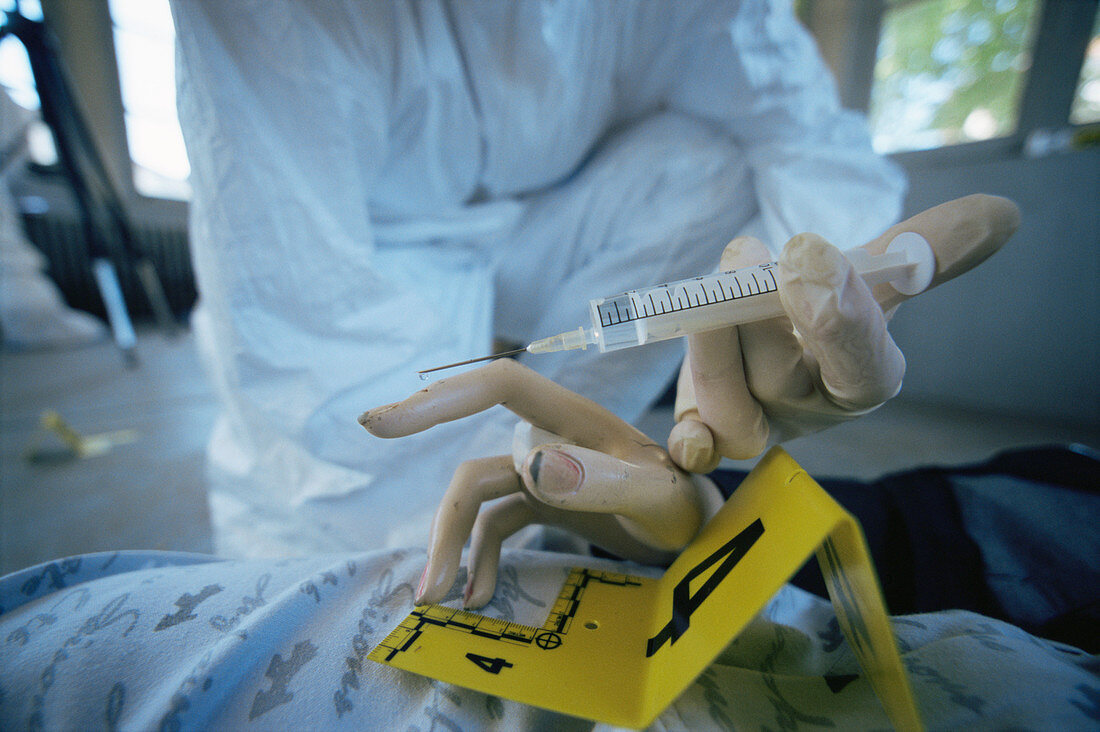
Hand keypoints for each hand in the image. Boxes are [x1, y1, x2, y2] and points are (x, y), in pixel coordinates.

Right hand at [360, 359, 721, 607]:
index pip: (499, 388)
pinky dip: (481, 557)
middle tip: (423, 591)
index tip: (384, 423)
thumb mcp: (659, 497)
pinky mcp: (542, 499)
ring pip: (477, 501)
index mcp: (575, 420)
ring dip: (454, 549)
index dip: (441, 397)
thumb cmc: (686, 504)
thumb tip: (530, 470)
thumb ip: (605, 481)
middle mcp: (549, 439)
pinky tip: (479, 596)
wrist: (697, 524)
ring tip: (440, 604)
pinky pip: (495, 524)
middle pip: (474, 470)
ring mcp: (543, 470)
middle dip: (445, 528)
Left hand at [668, 194, 1019, 472]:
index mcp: (861, 377)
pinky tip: (685, 434)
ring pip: (730, 404)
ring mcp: (755, 424)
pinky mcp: (707, 427)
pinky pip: (697, 448)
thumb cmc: (826, 310)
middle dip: (761, 320)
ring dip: (712, 346)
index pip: (863, 367)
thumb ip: (928, 249)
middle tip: (749, 253)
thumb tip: (1003, 212)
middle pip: (780, 381)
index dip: (841, 319)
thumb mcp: (876, 277)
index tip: (814, 253)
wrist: (772, 339)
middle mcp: (807, 409)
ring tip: (714, 280)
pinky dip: (691, 444)